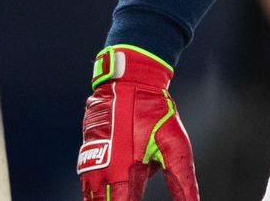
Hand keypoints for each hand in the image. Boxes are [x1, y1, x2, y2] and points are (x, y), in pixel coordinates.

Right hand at [78, 45, 198, 200]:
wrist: (129, 81)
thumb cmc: (154, 111)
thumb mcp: (174, 145)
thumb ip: (182, 178)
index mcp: (123, 172)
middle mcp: (102, 170)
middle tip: (130, 199)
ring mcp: (91, 161)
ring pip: (91, 196)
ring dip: (102, 199)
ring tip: (119, 195)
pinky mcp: (87, 152)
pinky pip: (88, 181)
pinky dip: (96, 191)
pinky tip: (110, 190)